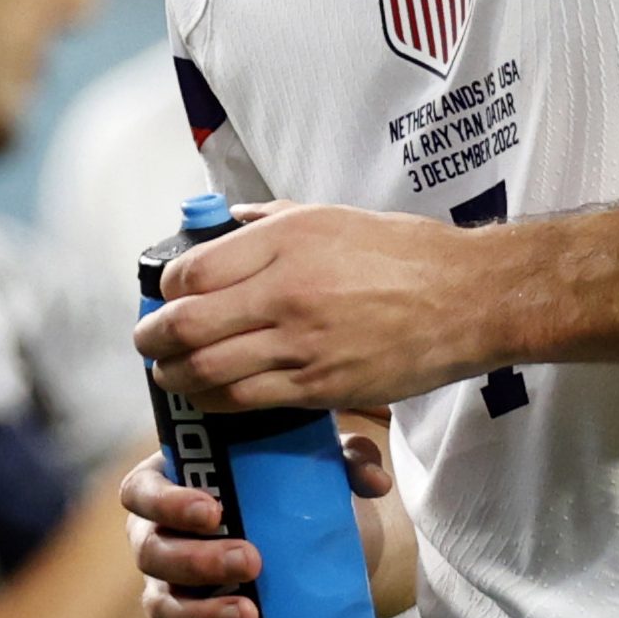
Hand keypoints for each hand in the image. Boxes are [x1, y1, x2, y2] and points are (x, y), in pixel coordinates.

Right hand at [118, 421, 404, 617]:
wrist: (305, 547)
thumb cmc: (290, 493)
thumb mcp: (313, 468)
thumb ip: (346, 460)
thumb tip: (375, 482)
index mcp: (169, 491)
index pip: (143, 492)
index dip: (168, 502)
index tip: (214, 510)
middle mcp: (158, 542)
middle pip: (151, 552)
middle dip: (196, 560)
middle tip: (251, 561)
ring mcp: (170, 593)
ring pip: (161, 608)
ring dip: (199, 616)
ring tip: (249, 616)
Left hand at [134, 201, 518, 411]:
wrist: (472, 299)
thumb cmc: (407, 254)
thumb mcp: (333, 216)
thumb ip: (272, 221)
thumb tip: (227, 222)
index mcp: (285, 242)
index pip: (191, 273)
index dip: (166, 292)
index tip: (164, 298)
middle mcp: (286, 291)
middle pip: (187, 326)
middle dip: (153, 339)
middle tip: (147, 343)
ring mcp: (302, 343)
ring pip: (208, 370)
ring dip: (175, 377)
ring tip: (168, 374)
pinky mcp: (321, 386)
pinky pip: (246, 400)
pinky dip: (215, 401)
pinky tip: (209, 396)